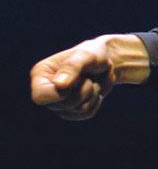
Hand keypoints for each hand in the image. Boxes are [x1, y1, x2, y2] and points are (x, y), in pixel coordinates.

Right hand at [30, 35, 149, 120]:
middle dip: (82, 91)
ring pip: (77, 110)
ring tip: (91, 82)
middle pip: (63, 105)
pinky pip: (85, 114)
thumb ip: (72, 67)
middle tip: (87, 78)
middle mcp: (45, 90)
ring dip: (90, 96)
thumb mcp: (85, 56)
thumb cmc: (94, 54)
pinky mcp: (71, 109)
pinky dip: (95, 103)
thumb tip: (59, 85)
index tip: (75, 81)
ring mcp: (58, 101)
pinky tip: (95, 91)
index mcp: (40, 74)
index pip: (40, 97)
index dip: (61, 94)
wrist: (106, 62)